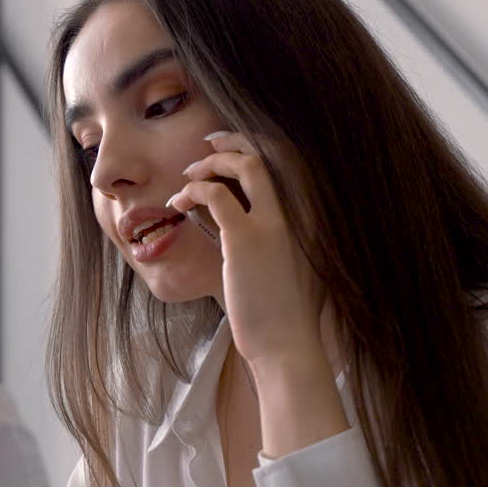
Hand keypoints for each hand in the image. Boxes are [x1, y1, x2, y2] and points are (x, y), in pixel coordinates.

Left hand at [168, 131, 326, 367]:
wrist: (288, 345)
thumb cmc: (282, 314)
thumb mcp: (283, 267)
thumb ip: (269, 240)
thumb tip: (234, 221)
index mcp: (308, 220)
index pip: (287, 163)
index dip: (256, 146)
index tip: (228, 147)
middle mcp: (297, 214)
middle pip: (268, 153)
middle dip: (233, 142)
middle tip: (205, 146)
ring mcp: (273, 223)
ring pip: (243, 166)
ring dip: (209, 165)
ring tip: (187, 178)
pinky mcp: (246, 238)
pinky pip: (215, 196)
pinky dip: (193, 192)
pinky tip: (179, 204)